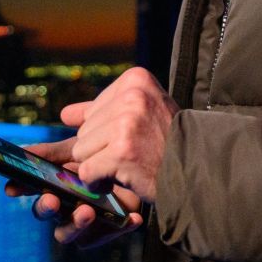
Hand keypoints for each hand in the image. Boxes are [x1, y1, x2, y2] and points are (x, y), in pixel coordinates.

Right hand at [4, 139, 143, 248]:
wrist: (139, 165)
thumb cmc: (104, 159)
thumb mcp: (81, 152)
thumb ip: (55, 151)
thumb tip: (30, 143)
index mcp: (54, 184)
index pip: (32, 188)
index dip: (20, 188)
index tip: (11, 188)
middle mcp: (63, 206)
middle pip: (45, 212)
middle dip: (45, 207)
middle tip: (53, 199)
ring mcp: (83, 221)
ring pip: (67, 232)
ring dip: (75, 222)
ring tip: (88, 212)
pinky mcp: (107, 230)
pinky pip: (108, 233)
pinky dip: (120, 226)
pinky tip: (131, 218)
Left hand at [62, 66, 179, 201]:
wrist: (197, 170)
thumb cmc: (169, 143)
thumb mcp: (143, 114)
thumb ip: (104, 111)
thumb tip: (64, 115)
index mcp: (136, 79)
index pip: (93, 111)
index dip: (108, 132)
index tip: (136, 137)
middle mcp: (132, 96)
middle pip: (84, 131)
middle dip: (102, 150)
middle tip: (135, 153)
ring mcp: (126, 123)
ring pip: (81, 151)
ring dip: (101, 166)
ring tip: (131, 164)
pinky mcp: (120, 152)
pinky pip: (87, 172)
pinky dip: (100, 183)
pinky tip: (124, 178)